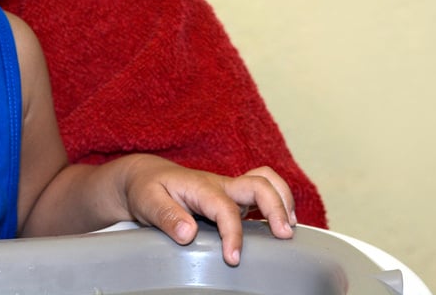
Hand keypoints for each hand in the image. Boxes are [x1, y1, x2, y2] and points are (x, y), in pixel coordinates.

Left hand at [121, 156, 295, 265]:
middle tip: (284, 234)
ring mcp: (229, 190)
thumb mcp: (148, 202)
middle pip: (257, 184)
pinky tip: (280, 225)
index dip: (233, 234)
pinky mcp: (233, 197)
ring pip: (265, 183)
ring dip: (282, 199)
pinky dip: (277, 202)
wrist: (146, 177)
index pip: (225, 208)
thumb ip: (167, 216)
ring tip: (290, 227)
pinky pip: (262, 191)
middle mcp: (220, 185)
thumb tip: (189, 233)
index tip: (233, 259)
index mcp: (200, 186)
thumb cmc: (147, 189)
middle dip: (276, 206)